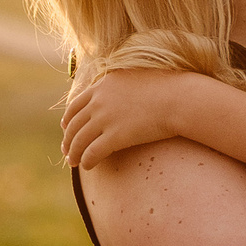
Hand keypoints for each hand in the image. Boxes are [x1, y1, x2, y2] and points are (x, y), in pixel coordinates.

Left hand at [61, 70, 190, 168]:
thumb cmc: (167, 89)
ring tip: (73, 162)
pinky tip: (87, 166)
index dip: (69, 119)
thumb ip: (123, 86)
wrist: (179, 99)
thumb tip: (123, 94)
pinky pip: (92, 152)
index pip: (76, 104)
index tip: (66, 128)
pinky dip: (86, 161)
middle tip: (67, 150)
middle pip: (74, 123)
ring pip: (80, 140)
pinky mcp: (115, 136)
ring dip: (74, 153)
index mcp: (103, 85)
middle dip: (68, 139)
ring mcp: (105, 118)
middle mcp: (99, 100)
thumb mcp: (137, 79)